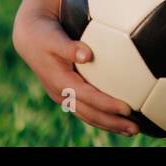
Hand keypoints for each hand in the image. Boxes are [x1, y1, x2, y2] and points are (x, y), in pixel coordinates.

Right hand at [11, 5, 139, 136]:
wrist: (28, 38)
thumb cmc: (44, 35)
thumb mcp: (53, 38)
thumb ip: (69, 47)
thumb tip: (87, 55)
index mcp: (60, 82)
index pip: (88, 97)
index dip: (107, 104)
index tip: (127, 109)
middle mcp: (62, 93)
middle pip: (90, 113)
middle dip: (113, 123)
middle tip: (136, 129)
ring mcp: (64, 96)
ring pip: (89, 115)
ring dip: (110, 124)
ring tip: (131, 130)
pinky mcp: (67, 94)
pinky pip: (87, 109)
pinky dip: (102, 116)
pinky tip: (118, 117)